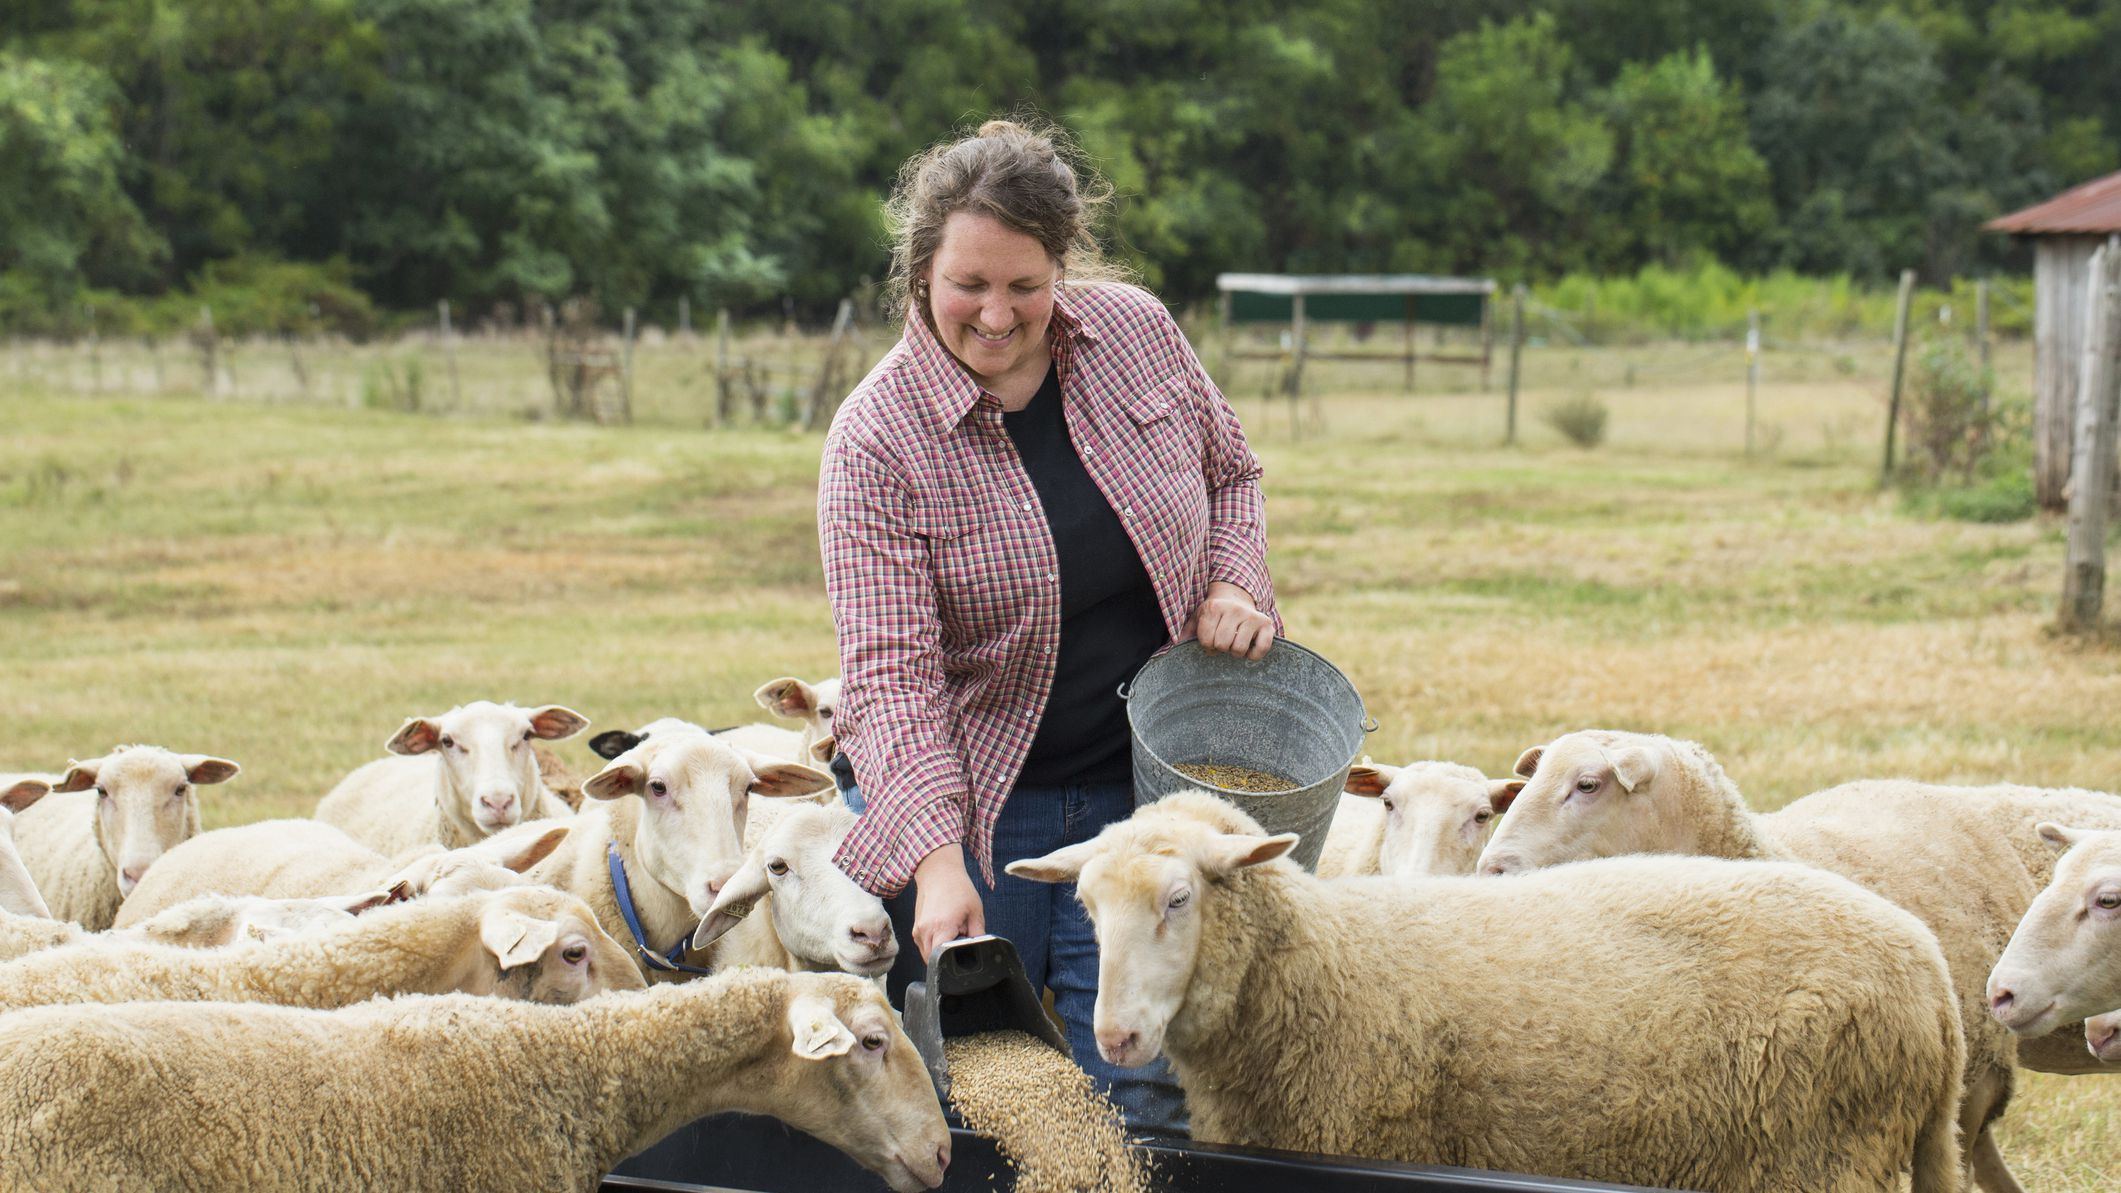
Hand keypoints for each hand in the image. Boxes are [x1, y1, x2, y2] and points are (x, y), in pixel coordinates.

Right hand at [911, 843, 983, 960]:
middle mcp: (925, 932)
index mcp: (941, 928)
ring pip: (927, 955)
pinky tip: (944, 932)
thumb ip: (978, 934)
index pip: (941, 959)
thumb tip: (980, 950)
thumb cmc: (958, 889)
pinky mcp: (915, 929)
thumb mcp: (975, 911)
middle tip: (959, 943)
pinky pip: (924, 946)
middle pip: (933, 960)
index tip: (963, 957)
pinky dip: (933, 945)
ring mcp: (918, 931)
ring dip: (939, 952)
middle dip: (947, 958)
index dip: (953, 962)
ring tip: (952, 934)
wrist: (938, 872)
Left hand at [1185, 581, 1273, 659]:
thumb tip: (1173, 648)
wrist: (1236, 598)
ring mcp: (1252, 616)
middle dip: (1221, 648)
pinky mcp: (1266, 624)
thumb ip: (1186, 632)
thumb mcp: (1198, 618)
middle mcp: (1234, 609)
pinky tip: (1249, 649)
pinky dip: (1254, 655)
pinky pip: (1261, 648)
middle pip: (1222, 645)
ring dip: (1235, 652)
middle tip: (1224, 640)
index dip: (1207, 645)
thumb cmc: (1214, 615)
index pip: (1206, 640)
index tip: (1211, 638)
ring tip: (1234, 642)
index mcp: (1214, 607)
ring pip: (1239, 649)